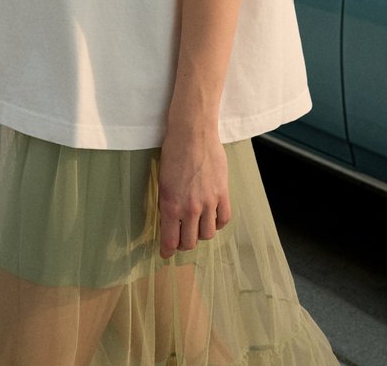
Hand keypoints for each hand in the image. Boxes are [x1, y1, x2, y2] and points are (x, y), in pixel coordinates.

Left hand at [157, 129, 230, 260]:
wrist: (193, 133)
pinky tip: (213, 217)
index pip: (170, 240)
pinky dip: (218, 223)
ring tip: (197, 227)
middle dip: (184, 244)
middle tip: (181, 239)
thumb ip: (167, 204)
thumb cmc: (173, 152)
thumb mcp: (162, 181)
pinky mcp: (223, 194)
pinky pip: (224, 219)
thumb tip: (170, 221)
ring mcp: (208, 202)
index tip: (166, 253)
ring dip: (201, 234)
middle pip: (189, 242)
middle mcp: (190, 208)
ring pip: (208, 234)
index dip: (168, 251)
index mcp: (170, 205)